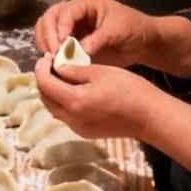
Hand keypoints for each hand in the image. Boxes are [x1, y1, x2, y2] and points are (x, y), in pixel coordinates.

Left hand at [34, 51, 157, 142]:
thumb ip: (75, 71)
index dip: (41, 68)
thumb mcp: (101, 72)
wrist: (150, 117)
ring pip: (54, 109)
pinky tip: (73, 91)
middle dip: (44, 80)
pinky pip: (66, 116)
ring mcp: (78, 128)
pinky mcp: (86, 133)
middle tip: (51, 65)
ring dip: (52, 92)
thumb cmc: (129, 89)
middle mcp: (71, 118)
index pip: (44, 84)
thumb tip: (57, 67)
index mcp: (74, 101)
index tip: (46, 57)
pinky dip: (63, 102)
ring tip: (61, 76)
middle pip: (45, 98)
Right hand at [36, 0, 164, 69]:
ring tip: (52, 59)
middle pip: (49, 18)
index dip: (60, 28)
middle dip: (48, 35)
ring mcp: (71, 26)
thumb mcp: (118, 31)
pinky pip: (53, 43)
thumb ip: (98, 39)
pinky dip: (50, 52)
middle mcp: (75, 12)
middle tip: (54, 54)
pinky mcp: (70, 41)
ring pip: (46, 29)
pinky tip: (55, 63)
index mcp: (86, 3)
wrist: (142, 42)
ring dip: (45, 43)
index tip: (62, 45)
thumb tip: (78, 52)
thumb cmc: (134, 29)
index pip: (65, 12)